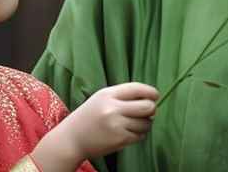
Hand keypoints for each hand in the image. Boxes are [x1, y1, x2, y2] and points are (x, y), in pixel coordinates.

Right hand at [33, 82, 158, 170]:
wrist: (72, 139)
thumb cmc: (90, 116)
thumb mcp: (102, 98)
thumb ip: (124, 95)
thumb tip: (151, 99)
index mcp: (108, 94)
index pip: (137, 88)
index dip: (151, 92)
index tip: (155, 96)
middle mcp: (113, 109)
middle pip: (147, 106)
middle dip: (151, 109)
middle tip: (147, 111)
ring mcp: (116, 125)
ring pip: (146, 123)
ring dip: (145, 123)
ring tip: (135, 123)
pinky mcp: (119, 140)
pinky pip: (140, 136)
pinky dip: (139, 134)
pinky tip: (130, 132)